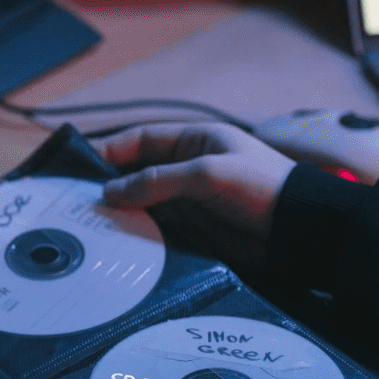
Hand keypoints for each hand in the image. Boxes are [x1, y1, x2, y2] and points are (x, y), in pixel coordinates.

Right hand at [91, 123, 294, 273]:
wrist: (300, 232)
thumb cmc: (263, 189)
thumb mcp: (207, 174)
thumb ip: (157, 181)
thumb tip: (111, 192)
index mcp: (195, 140)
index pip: (141, 140)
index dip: (110, 149)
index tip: (79, 165)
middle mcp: (188, 167)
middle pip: (137, 172)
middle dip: (110, 183)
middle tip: (78, 199)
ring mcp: (190, 199)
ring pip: (143, 201)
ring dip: (121, 210)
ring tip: (91, 222)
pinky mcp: (193, 228)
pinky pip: (156, 226)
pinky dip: (137, 230)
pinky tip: (118, 238)